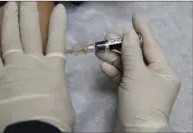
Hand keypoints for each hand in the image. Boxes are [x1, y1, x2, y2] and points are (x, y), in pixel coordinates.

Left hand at [0, 2, 74, 131]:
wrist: (33, 132)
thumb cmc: (55, 119)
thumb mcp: (63, 102)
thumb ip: (56, 89)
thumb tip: (52, 88)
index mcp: (53, 69)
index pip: (57, 39)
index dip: (58, 22)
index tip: (58, 8)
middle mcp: (33, 63)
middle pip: (31, 31)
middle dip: (29, 11)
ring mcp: (13, 68)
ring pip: (10, 38)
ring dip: (10, 19)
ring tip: (10, 3)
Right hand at [97, 14, 180, 131]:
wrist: (135, 132)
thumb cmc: (141, 101)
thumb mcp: (137, 74)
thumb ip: (131, 53)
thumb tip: (128, 34)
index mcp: (163, 71)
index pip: (151, 46)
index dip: (142, 30)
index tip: (135, 17)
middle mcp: (154, 75)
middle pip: (136, 55)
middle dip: (121, 46)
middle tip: (107, 36)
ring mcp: (141, 83)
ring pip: (127, 65)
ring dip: (113, 58)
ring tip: (100, 50)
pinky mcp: (130, 91)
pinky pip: (122, 77)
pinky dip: (114, 72)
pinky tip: (104, 66)